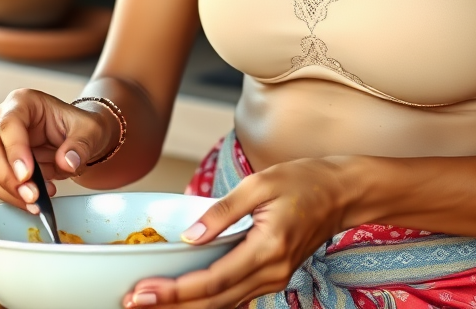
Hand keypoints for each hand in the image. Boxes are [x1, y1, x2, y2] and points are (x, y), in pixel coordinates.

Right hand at [0, 88, 117, 212]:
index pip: (8, 124)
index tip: (28, 175)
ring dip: (5, 191)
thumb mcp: (90, 131)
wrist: (74, 139)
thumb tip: (67, 162)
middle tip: (33, 196)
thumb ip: (81, 145)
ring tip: (37, 200)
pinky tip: (28, 201)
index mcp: (22, 102)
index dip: (15, 151)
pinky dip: (3, 197)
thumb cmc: (78, 128)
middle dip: (8, 179)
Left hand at [123, 157, 350, 308]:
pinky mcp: (273, 275)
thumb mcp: (261, 182)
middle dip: (171, 306)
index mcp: (267, 248)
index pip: (211, 281)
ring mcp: (274, 278)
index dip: (173, 291)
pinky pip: (236, 296)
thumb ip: (223, 211)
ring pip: (224, 305)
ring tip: (151, 302)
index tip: (142, 291)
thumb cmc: (305, 180)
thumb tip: (189, 237)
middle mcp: (271, 272)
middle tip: (132, 303)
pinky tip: (185, 296)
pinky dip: (208, 300)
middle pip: (213, 302)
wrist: (343, 192)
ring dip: (187, 307)